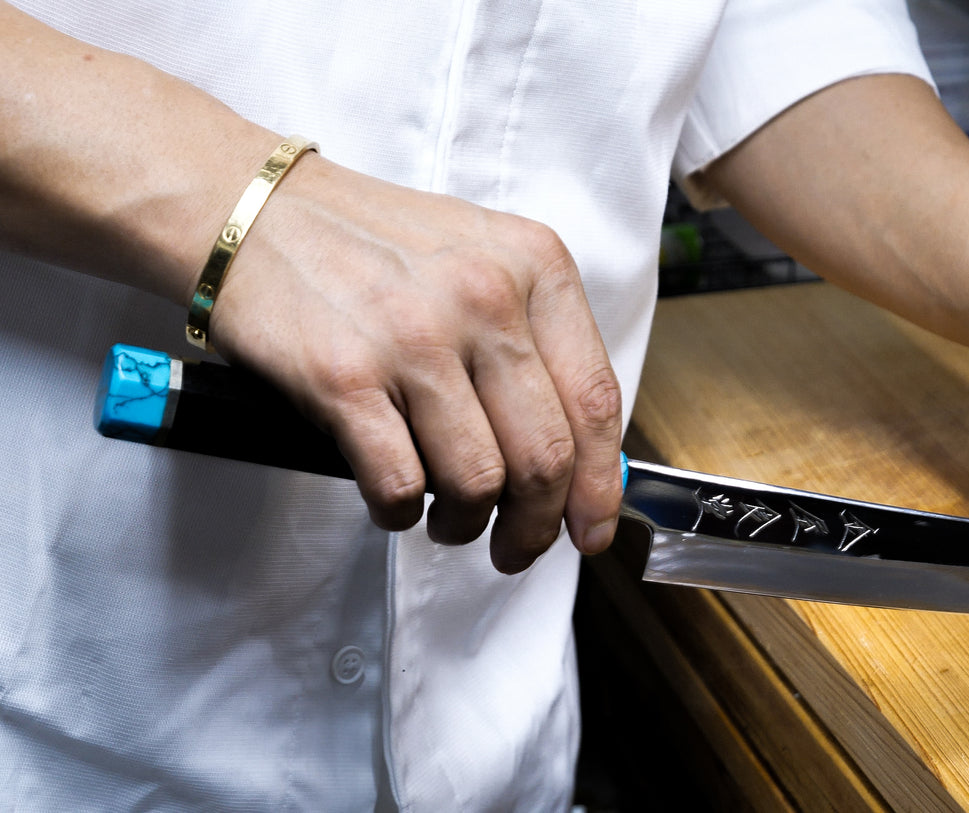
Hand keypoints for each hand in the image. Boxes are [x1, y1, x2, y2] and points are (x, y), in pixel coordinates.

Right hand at [208, 152, 624, 571]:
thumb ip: (535, 340)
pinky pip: (401, 484)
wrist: (253, 213)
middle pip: (546, 455)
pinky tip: (397, 502)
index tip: (592, 525)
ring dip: (467, 524)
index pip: (595, 399)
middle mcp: (486, 298)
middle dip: (537, 525)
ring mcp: (415, 337)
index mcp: (535, 266)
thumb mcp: (481, 257)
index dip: (602, 483)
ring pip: (479, 481)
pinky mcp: (344, 377)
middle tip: (517, 546)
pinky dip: (403, 513)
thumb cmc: (370, 244)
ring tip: (449, 521)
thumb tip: (579, 452)